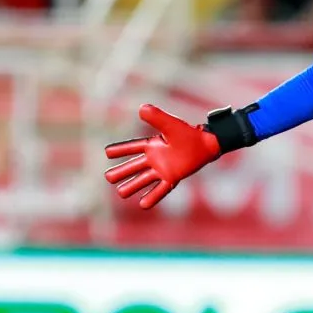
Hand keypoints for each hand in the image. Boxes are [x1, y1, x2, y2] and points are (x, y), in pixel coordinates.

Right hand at [104, 104, 222, 209]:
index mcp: (153, 145)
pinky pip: (160, 189)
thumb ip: (156, 117)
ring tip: (120, 192)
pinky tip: (142, 204)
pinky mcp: (172, 177)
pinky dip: (152, 197)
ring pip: (143, 180)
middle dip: (121, 172)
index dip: (120, 150)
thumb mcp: (170, 124)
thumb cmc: (188, 133)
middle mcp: (155, 158)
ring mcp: (163, 169)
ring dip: (132, 186)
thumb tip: (141, 108)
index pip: (132, 148)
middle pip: (134, 167)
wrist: (206, 144)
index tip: (106, 152)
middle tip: (108, 177)